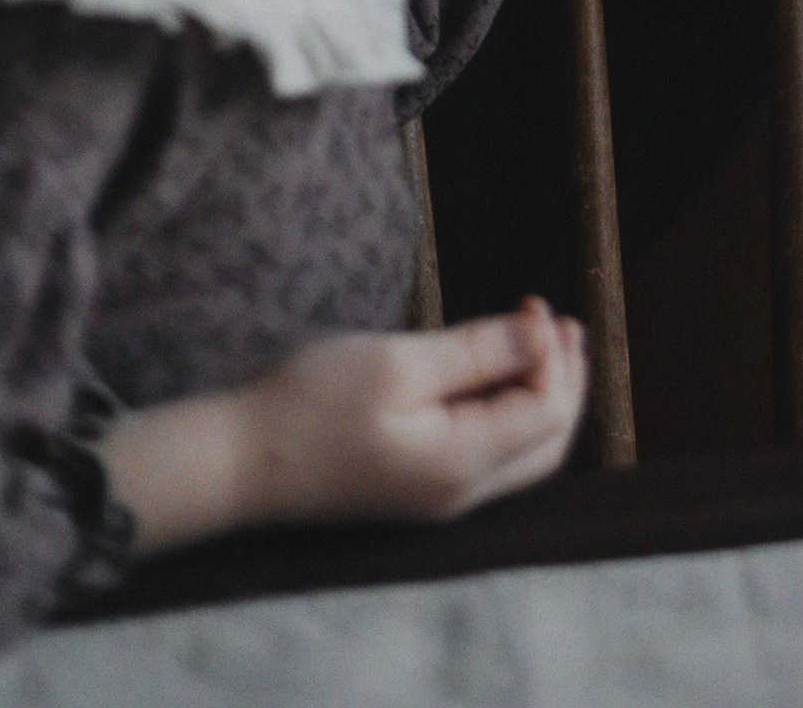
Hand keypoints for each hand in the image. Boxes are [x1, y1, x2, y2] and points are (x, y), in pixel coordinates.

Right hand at [102, 302, 587, 552]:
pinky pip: (486, 456)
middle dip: (565, 381)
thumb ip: (478, 352)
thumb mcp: (399, 362)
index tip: (535, 303)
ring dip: (539, 396)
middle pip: (546, 443)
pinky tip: (494, 377)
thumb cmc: (311, 403)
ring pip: (521, 455)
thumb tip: (544, 335)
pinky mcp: (412, 489)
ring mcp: (434, 498)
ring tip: (542, 343)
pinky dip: (507, 413)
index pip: (547, 413)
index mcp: (461, 464)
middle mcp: (458, 494)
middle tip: (563, 324)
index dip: (555, 355)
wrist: (237, 462)